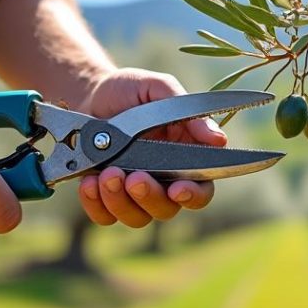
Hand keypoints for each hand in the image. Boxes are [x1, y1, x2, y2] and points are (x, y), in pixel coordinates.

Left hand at [76, 68, 223, 226]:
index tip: (178, 189)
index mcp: (184, 158)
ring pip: (136, 217)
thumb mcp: (159, 90)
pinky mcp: (104, 197)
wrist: (87, 93)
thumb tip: (220, 139)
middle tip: (133, 178)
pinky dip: (96, 204)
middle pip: (167, 209)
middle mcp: (162, 181)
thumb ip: (189, 113)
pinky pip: (104, 216)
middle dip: (150, 197)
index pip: (200, 190)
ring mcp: (132, 192)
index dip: (193, 195)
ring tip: (105, 174)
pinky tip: (89, 182)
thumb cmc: (130, 91)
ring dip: (120, 201)